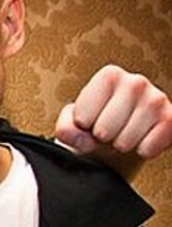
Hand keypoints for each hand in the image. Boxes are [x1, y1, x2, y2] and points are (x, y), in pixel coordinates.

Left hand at [55, 65, 171, 173]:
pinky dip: (141, 151)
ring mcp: (156, 99)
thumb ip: (65, 129)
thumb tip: (86, 141)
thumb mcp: (72, 122)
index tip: (90, 121)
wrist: (119, 135)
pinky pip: (148, 148)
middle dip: (102, 137)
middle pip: (104, 130)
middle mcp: (135, 82)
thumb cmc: (95, 124)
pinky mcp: (171, 118)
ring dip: (121, 145)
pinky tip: (140, 139)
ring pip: (125, 141)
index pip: (82, 116)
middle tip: (108, 130)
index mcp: (109, 76)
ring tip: (123, 133)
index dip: (82, 126)